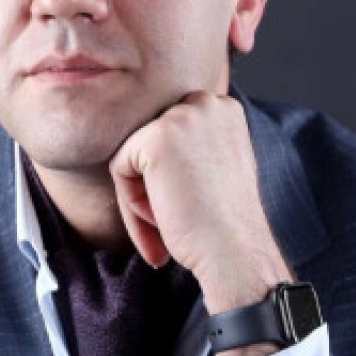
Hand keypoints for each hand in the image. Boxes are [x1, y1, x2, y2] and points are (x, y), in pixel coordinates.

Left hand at [108, 91, 293, 314]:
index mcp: (223, 107)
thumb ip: (190, 148)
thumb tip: (150, 152)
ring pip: (131, 156)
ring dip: (141, 197)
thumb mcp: (216, 168)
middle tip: (170, 223)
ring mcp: (181, 117)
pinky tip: (161, 220)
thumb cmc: (225, 224)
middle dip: (151, 185)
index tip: (184, 209)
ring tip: (167, 226)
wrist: (236, 253)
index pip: (168, 133)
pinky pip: (119, 168)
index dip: (168, 176)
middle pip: (147, 141)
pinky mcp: (156, 138)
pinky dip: (131, 203)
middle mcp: (206, 102)